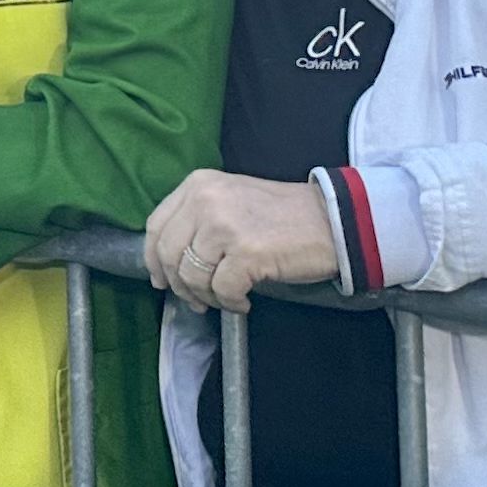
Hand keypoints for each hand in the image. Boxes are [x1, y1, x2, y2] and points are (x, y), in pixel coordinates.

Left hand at [140, 170, 340, 311]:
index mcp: (198, 185)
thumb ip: (197, 220)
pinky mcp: (246, 252)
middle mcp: (205, 200)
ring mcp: (224, 226)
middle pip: (169, 254)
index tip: (162, 279)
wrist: (333, 219)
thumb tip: (166, 263)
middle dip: (179, 284)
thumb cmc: (282, 216)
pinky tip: (244, 301)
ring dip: (207, 296)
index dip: (154, 258)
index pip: (156, 226)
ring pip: (192, 275)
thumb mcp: (230, 201)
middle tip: (196, 300)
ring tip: (227, 298)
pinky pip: (222, 289)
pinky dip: (231, 302)